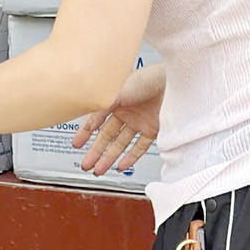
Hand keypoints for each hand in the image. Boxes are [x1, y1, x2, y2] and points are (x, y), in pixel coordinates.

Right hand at [72, 62, 165, 176]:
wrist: (173, 82)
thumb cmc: (147, 79)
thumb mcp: (115, 94)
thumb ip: (99, 111)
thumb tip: (87, 126)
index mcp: (115, 101)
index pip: (96, 121)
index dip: (84, 133)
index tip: (76, 145)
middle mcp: (126, 112)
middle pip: (107, 136)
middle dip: (95, 152)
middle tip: (86, 164)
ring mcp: (139, 122)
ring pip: (121, 144)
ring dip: (109, 158)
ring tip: (99, 170)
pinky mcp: (153, 129)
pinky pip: (140, 147)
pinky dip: (130, 157)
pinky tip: (121, 166)